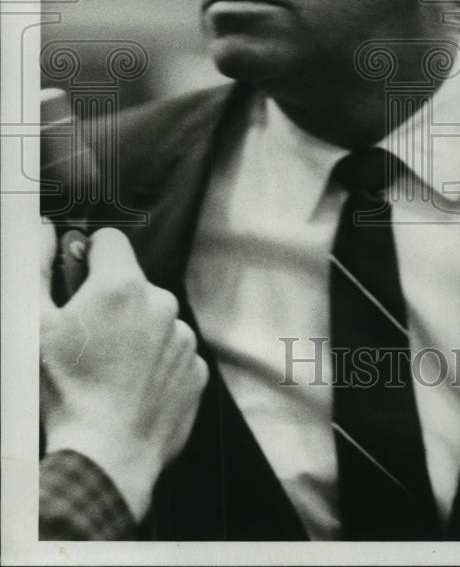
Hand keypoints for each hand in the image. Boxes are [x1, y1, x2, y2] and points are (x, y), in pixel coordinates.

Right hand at [40, 223, 208, 521]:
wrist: (104, 458)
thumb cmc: (64, 392)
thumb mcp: (33, 326)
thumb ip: (36, 267)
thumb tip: (44, 230)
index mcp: (123, 285)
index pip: (110, 241)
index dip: (88, 257)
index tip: (77, 282)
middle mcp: (162, 304)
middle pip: (132, 284)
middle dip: (110, 300)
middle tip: (86, 339)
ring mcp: (183, 339)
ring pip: (154, 319)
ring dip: (134, 333)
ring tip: (106, 370)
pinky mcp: (196, 371)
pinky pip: (172, 354)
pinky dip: (154, 364)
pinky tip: (128, 388)